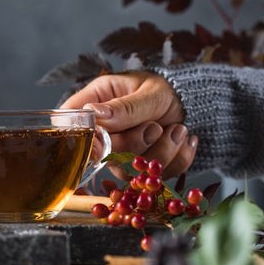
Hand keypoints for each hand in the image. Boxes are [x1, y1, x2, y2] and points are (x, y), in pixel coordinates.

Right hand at [60, 71, 197, 178]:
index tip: (104, 144)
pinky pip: (155, 176)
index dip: (83, 140)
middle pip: (103, 154)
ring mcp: (120, 153)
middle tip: (155, 126)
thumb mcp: (149, 92)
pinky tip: (182, 139)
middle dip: (135, 143)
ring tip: (178, 129)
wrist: (192, 100)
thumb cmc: (165, 88)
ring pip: (129, 170)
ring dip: (161, 151)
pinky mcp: (140, 168)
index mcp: (94, 103)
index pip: (71, 126)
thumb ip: (125, 107)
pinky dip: (176, 159)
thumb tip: (94, 113)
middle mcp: (102, 131)